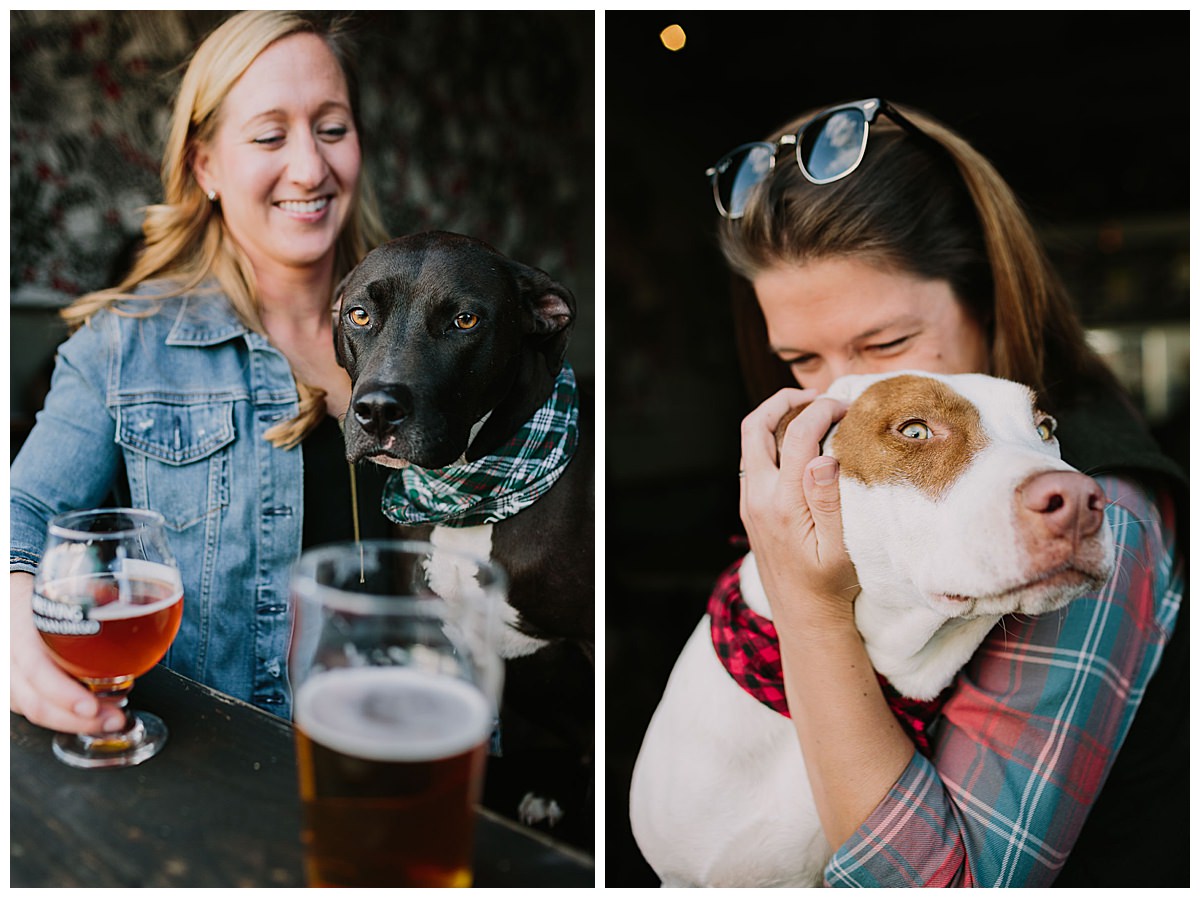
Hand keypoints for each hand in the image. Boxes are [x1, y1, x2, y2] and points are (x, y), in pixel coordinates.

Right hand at [10, 572, 124, 733]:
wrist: (6, 601)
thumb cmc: (34, 599)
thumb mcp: (56, 595)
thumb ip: (86, 599)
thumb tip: (119, 600)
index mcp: (20, 633)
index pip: (37, 669)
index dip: (64, 693)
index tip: (91, 707)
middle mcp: (8, 659)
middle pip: (37, 702)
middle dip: (76, 719)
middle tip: (113, 720)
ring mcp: (6, 677)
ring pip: (34, 710)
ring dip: (73, 722)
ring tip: (108, 719)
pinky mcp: (10, 688)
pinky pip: (33, 709)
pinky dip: (62, 717)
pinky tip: (89, 716)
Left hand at [739, 388, 859, 622]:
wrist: (804, 618)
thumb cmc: (831, 586)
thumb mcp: (840, 548)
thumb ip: (830, 501)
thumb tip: (822, 456)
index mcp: (783, 503)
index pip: (797, 434)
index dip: (823, 409)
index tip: (848, 406)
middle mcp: (758, 497)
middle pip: (756, 427)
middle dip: (785, 400)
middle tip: (819, 397)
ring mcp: (750, 502)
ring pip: (751, 441)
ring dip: (777, 418)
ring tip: (813, 412)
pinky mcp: (751, 508)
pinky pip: (754, 460)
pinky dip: (774, 439)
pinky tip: (802, 443)